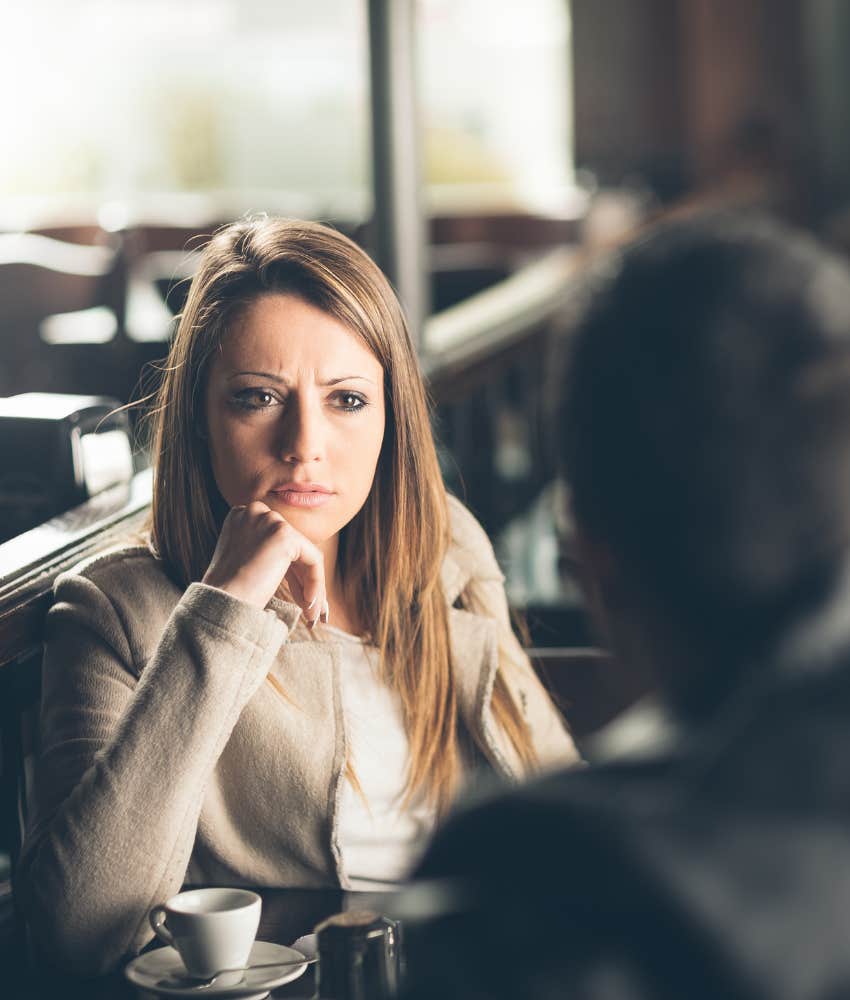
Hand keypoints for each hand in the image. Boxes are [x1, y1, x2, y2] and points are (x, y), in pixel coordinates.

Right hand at [202, 501, 326, 623]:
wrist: (222, 602)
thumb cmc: (229, 592)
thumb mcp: (244, 562)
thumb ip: (265, 553)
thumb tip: (298, 565)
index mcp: (241, 516)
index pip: (276, 542)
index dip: (289, 571)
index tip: (295, 596)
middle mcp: (254, 512)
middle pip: (292, 547)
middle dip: (302, 579)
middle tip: (308, 606)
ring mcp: (270, 521)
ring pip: (305, 555)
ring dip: (310, 585)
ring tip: (312, 613)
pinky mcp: (285, 535)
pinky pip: (314, 560)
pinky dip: (316, 582)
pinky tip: (310, 605)